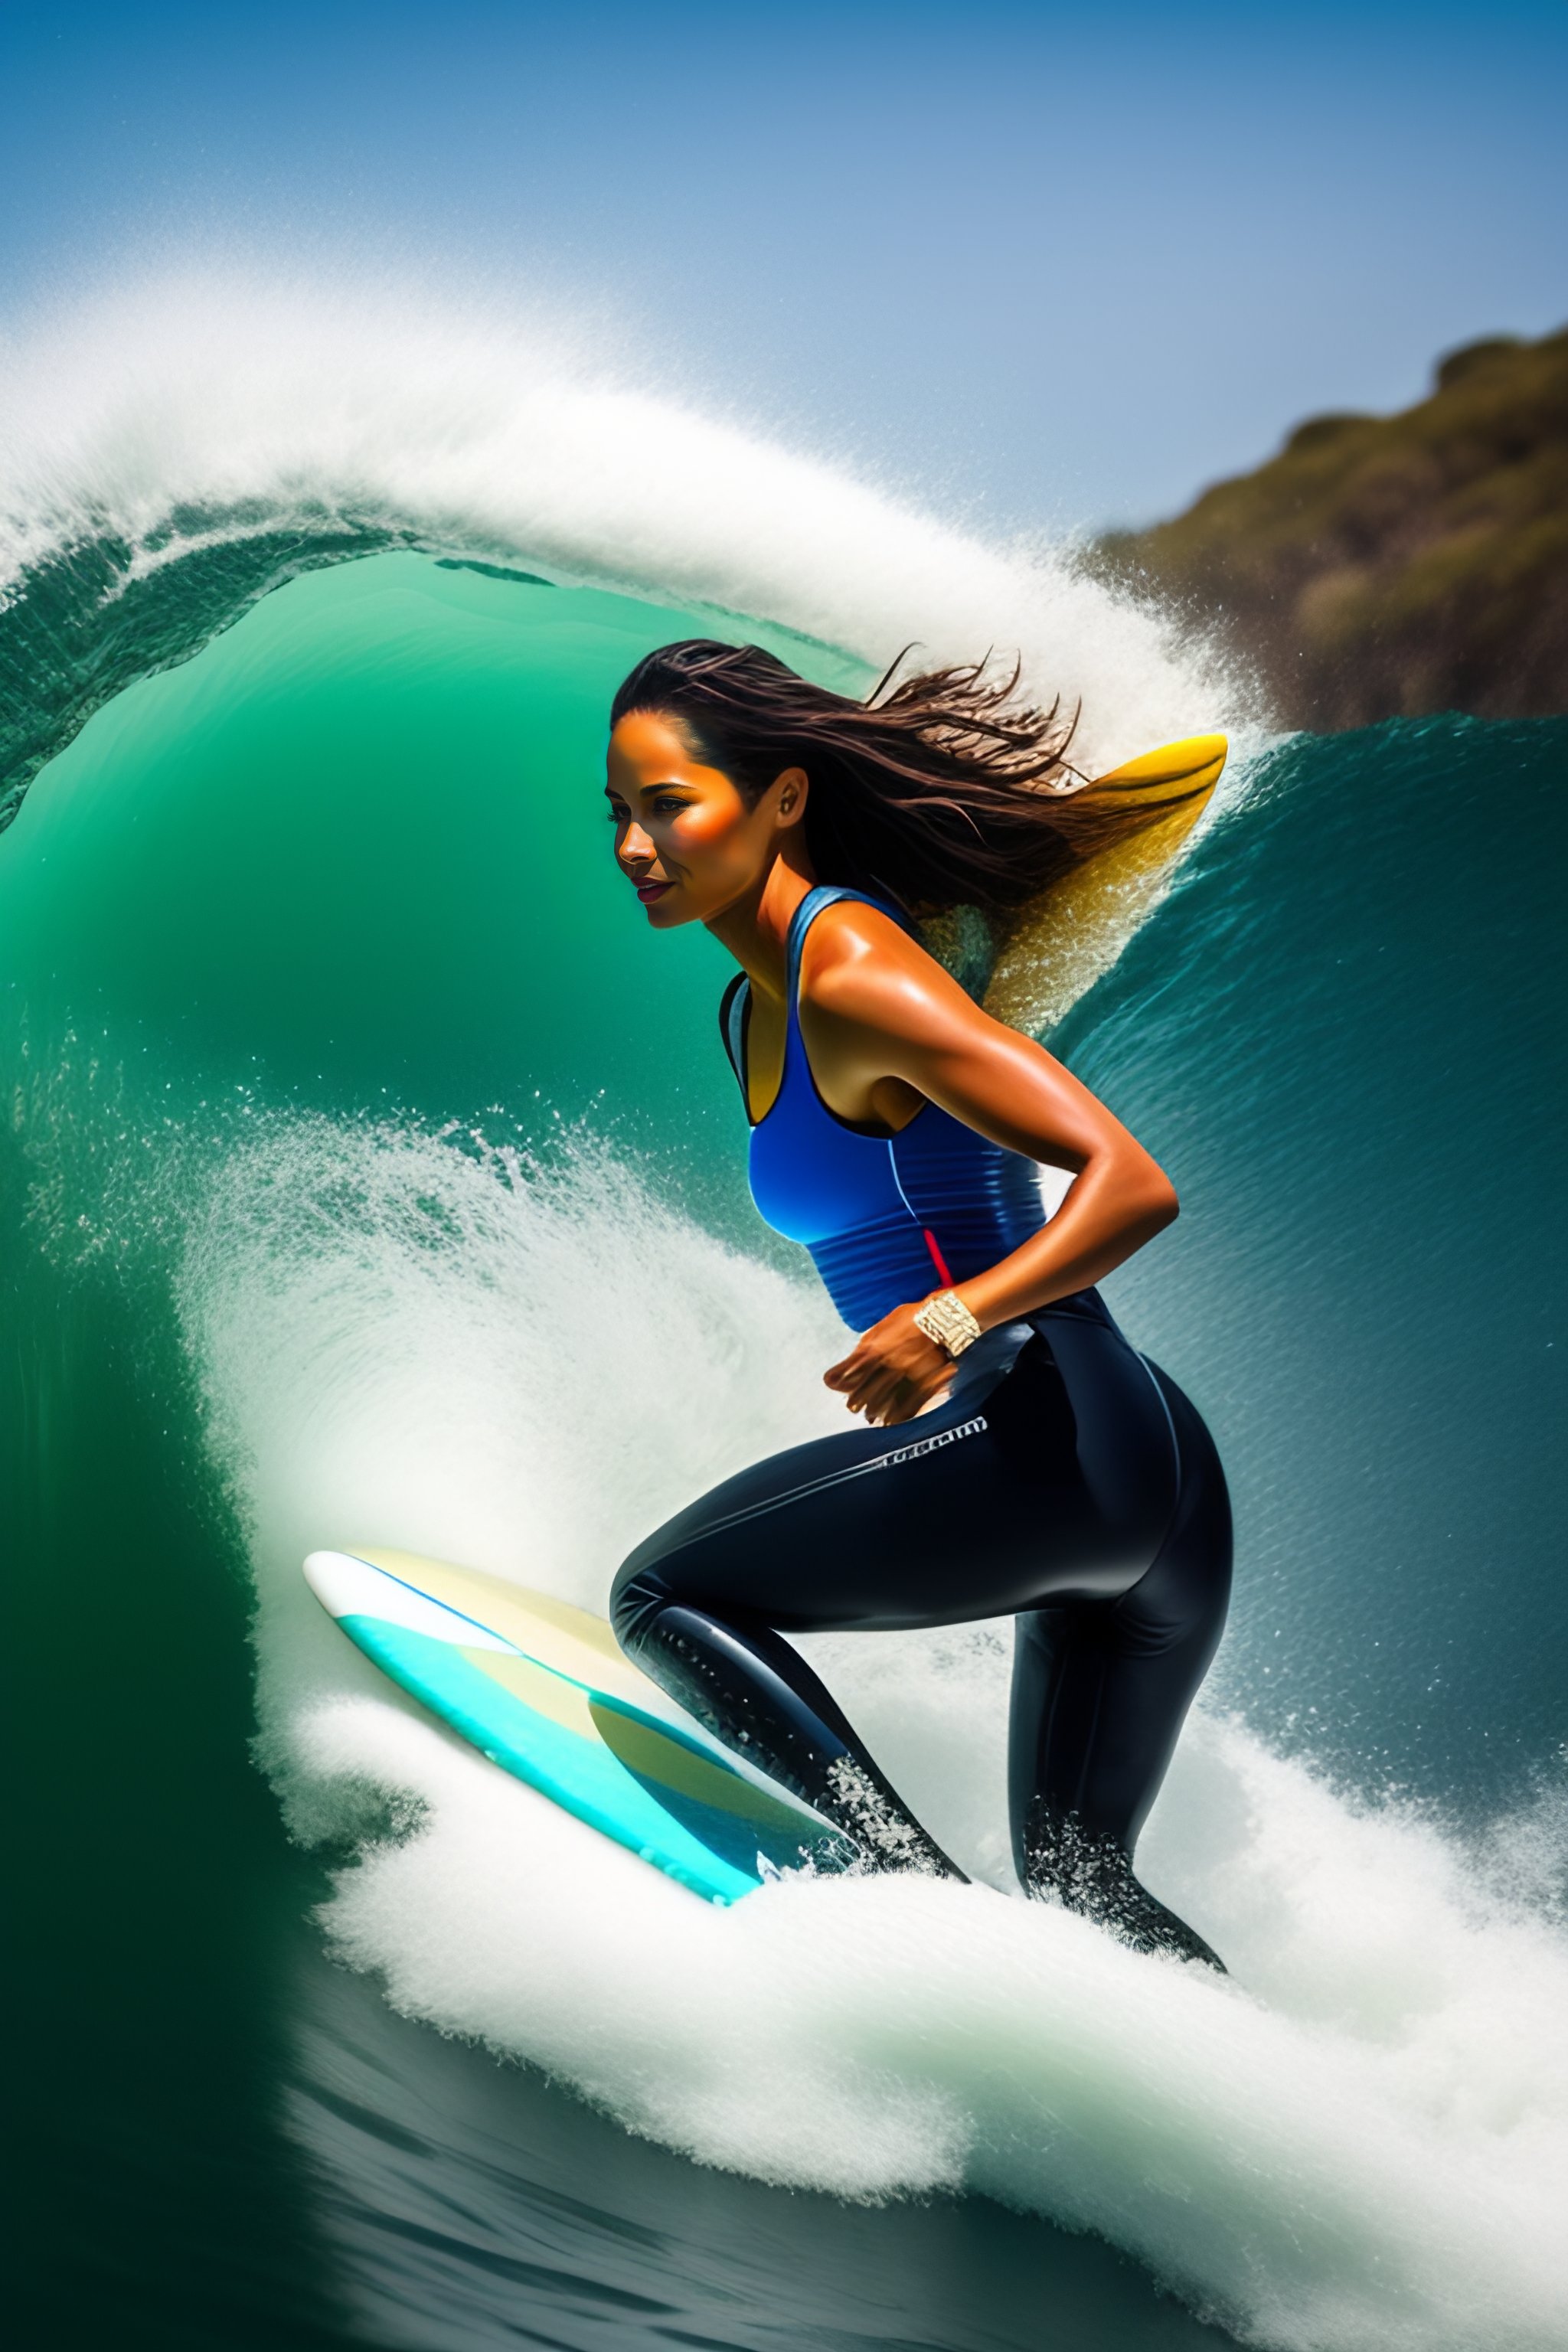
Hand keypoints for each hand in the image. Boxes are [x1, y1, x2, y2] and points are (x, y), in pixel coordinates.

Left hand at [824, 1300, 956, 1427]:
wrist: (944, 1318)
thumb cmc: (911, 1318)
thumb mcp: (883, 1326)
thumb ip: (866, 1344)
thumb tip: (852, 1359)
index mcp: (875, 1348)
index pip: (849, 1371)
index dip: (838, 1380)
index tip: (833, 1385)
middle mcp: (887, 1364)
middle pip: (865, 1390)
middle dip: (857, 1401)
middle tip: (853, 1407)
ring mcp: (906, 1375)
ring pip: (884, 1400)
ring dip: (875, 1410)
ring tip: (871, 1417)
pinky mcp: (924, 1382)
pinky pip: (908, 1404)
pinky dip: (898, 1415)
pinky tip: (892, 1420)